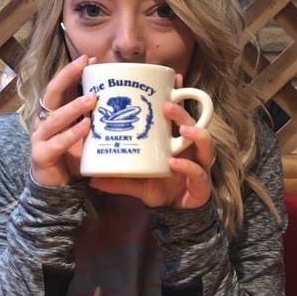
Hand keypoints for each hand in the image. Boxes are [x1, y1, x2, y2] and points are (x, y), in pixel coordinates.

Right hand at [30, 55, 96, 185]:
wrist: (57, 190)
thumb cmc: (73, 157)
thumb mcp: (86, 134)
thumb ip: (95, 117)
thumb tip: (119, 97)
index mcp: (53, 113)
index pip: (60, 87)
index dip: (72, 71)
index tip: (90, 58)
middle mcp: (44, 122)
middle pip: (51, 94)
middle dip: (67, 76)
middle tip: (85, 63)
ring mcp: (40, 139)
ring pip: (55, 118)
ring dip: (74, 106)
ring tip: (93, 98)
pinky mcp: (42, 156)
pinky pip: (57, 143)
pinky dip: (71, 134)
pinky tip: (86, 127)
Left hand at [89, 99, 215, 208]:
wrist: (176, 216)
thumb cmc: (160, 191)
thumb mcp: (136, 183)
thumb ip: (118, 180)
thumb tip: (91, 178)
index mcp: (177, 143)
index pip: (181, 116)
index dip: (181, 97)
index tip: (174, 79)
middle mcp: (191, 151)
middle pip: (194, 125)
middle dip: (183, 113)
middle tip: (167, 105)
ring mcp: (199, 166)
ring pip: (205, 145)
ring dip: (196, 135)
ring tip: (184, 130)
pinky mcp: (202, 185)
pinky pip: (198, 173)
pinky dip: (187, 167)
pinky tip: (174, 163)